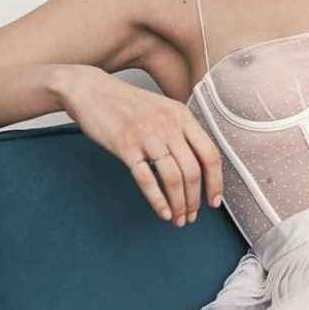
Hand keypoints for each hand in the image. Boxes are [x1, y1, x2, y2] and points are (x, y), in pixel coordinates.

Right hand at [59, 66, 222, 225]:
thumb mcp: (162, 109)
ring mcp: (147, 135)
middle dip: (195, 200)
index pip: (210, 154)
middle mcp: (168, 125)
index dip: (216, 181)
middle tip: (192, 216)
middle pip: (192, 170)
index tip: (214, 200)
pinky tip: (163, 212)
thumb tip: (199, 163)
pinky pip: (146, 179)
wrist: (92, 90)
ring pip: (173, 178)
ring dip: (179, 204)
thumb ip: (181, 130)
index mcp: (182, 116)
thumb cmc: (127, 103)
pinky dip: (158, 200)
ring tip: (179, 219)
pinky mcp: (125, 146)